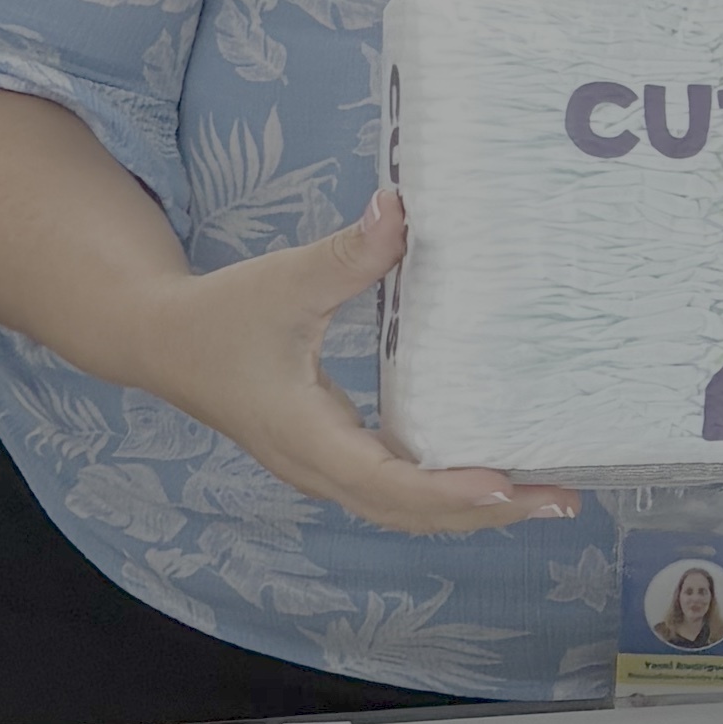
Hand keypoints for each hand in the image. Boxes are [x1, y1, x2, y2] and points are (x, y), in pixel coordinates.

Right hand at [110, 192, 585, 534]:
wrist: (160, 342)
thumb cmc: (219, 314)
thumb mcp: (284, 280)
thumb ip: (347, 253)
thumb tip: (400, 210)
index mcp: (306, 437)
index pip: (387, 483)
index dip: (448, 490)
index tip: (505, 484)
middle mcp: (319, 470)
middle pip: (412, 514)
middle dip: (488, 511)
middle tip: (562, 496)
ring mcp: (325, 471)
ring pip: (407, 512)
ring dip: (475, 510)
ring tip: (547, 497)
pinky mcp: (332, 459)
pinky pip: (397, 494)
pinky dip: (447, 495)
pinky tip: (493, 478)